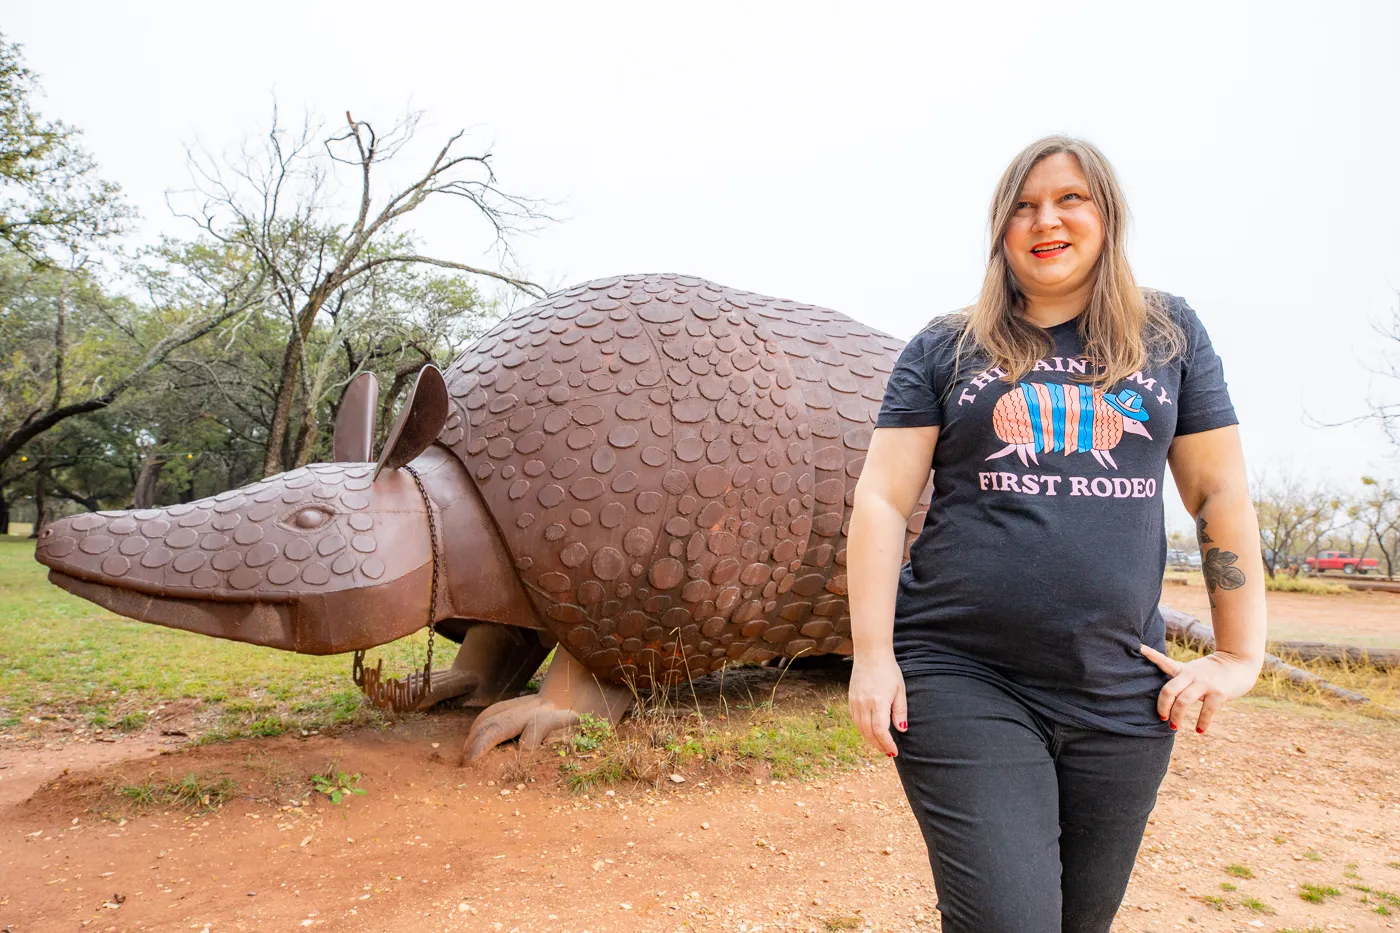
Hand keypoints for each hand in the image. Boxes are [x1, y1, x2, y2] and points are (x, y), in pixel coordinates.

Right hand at [849, 652, 907, 756]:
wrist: (870, 654)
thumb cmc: (888, 670)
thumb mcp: (900, 690)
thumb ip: (900, 711)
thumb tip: (902, 730)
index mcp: (878, 702)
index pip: (880, 731)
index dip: (887, 744)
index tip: (894, 751)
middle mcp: (864, 704)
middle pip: (869, 733)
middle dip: (879, 745)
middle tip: (889, 752)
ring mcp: (855, 702)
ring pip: (860, 728)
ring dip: (870, 740)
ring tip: (880, 746)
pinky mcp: (851, 699)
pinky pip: (855, 720)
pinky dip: (862, 730)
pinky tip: (870, 733)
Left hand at [1140, 644, 1260, 733]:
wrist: (1239, 664)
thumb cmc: (1212, 671)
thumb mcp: (1192, 670)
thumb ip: (1179, 678)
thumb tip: (1164, 696)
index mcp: (1183, 670)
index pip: (1164, 662)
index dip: (1151, 655)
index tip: (1139, 648)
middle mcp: (1191, 675)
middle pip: (1169, 690)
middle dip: (1162, 707)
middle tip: (1161, 718)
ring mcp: (1205, 684)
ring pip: (1183, 702)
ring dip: (1177, 717)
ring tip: (1174, 727)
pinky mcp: (1219, 693)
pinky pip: (1206, 711)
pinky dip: (1202, 723)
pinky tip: (1199, 730)